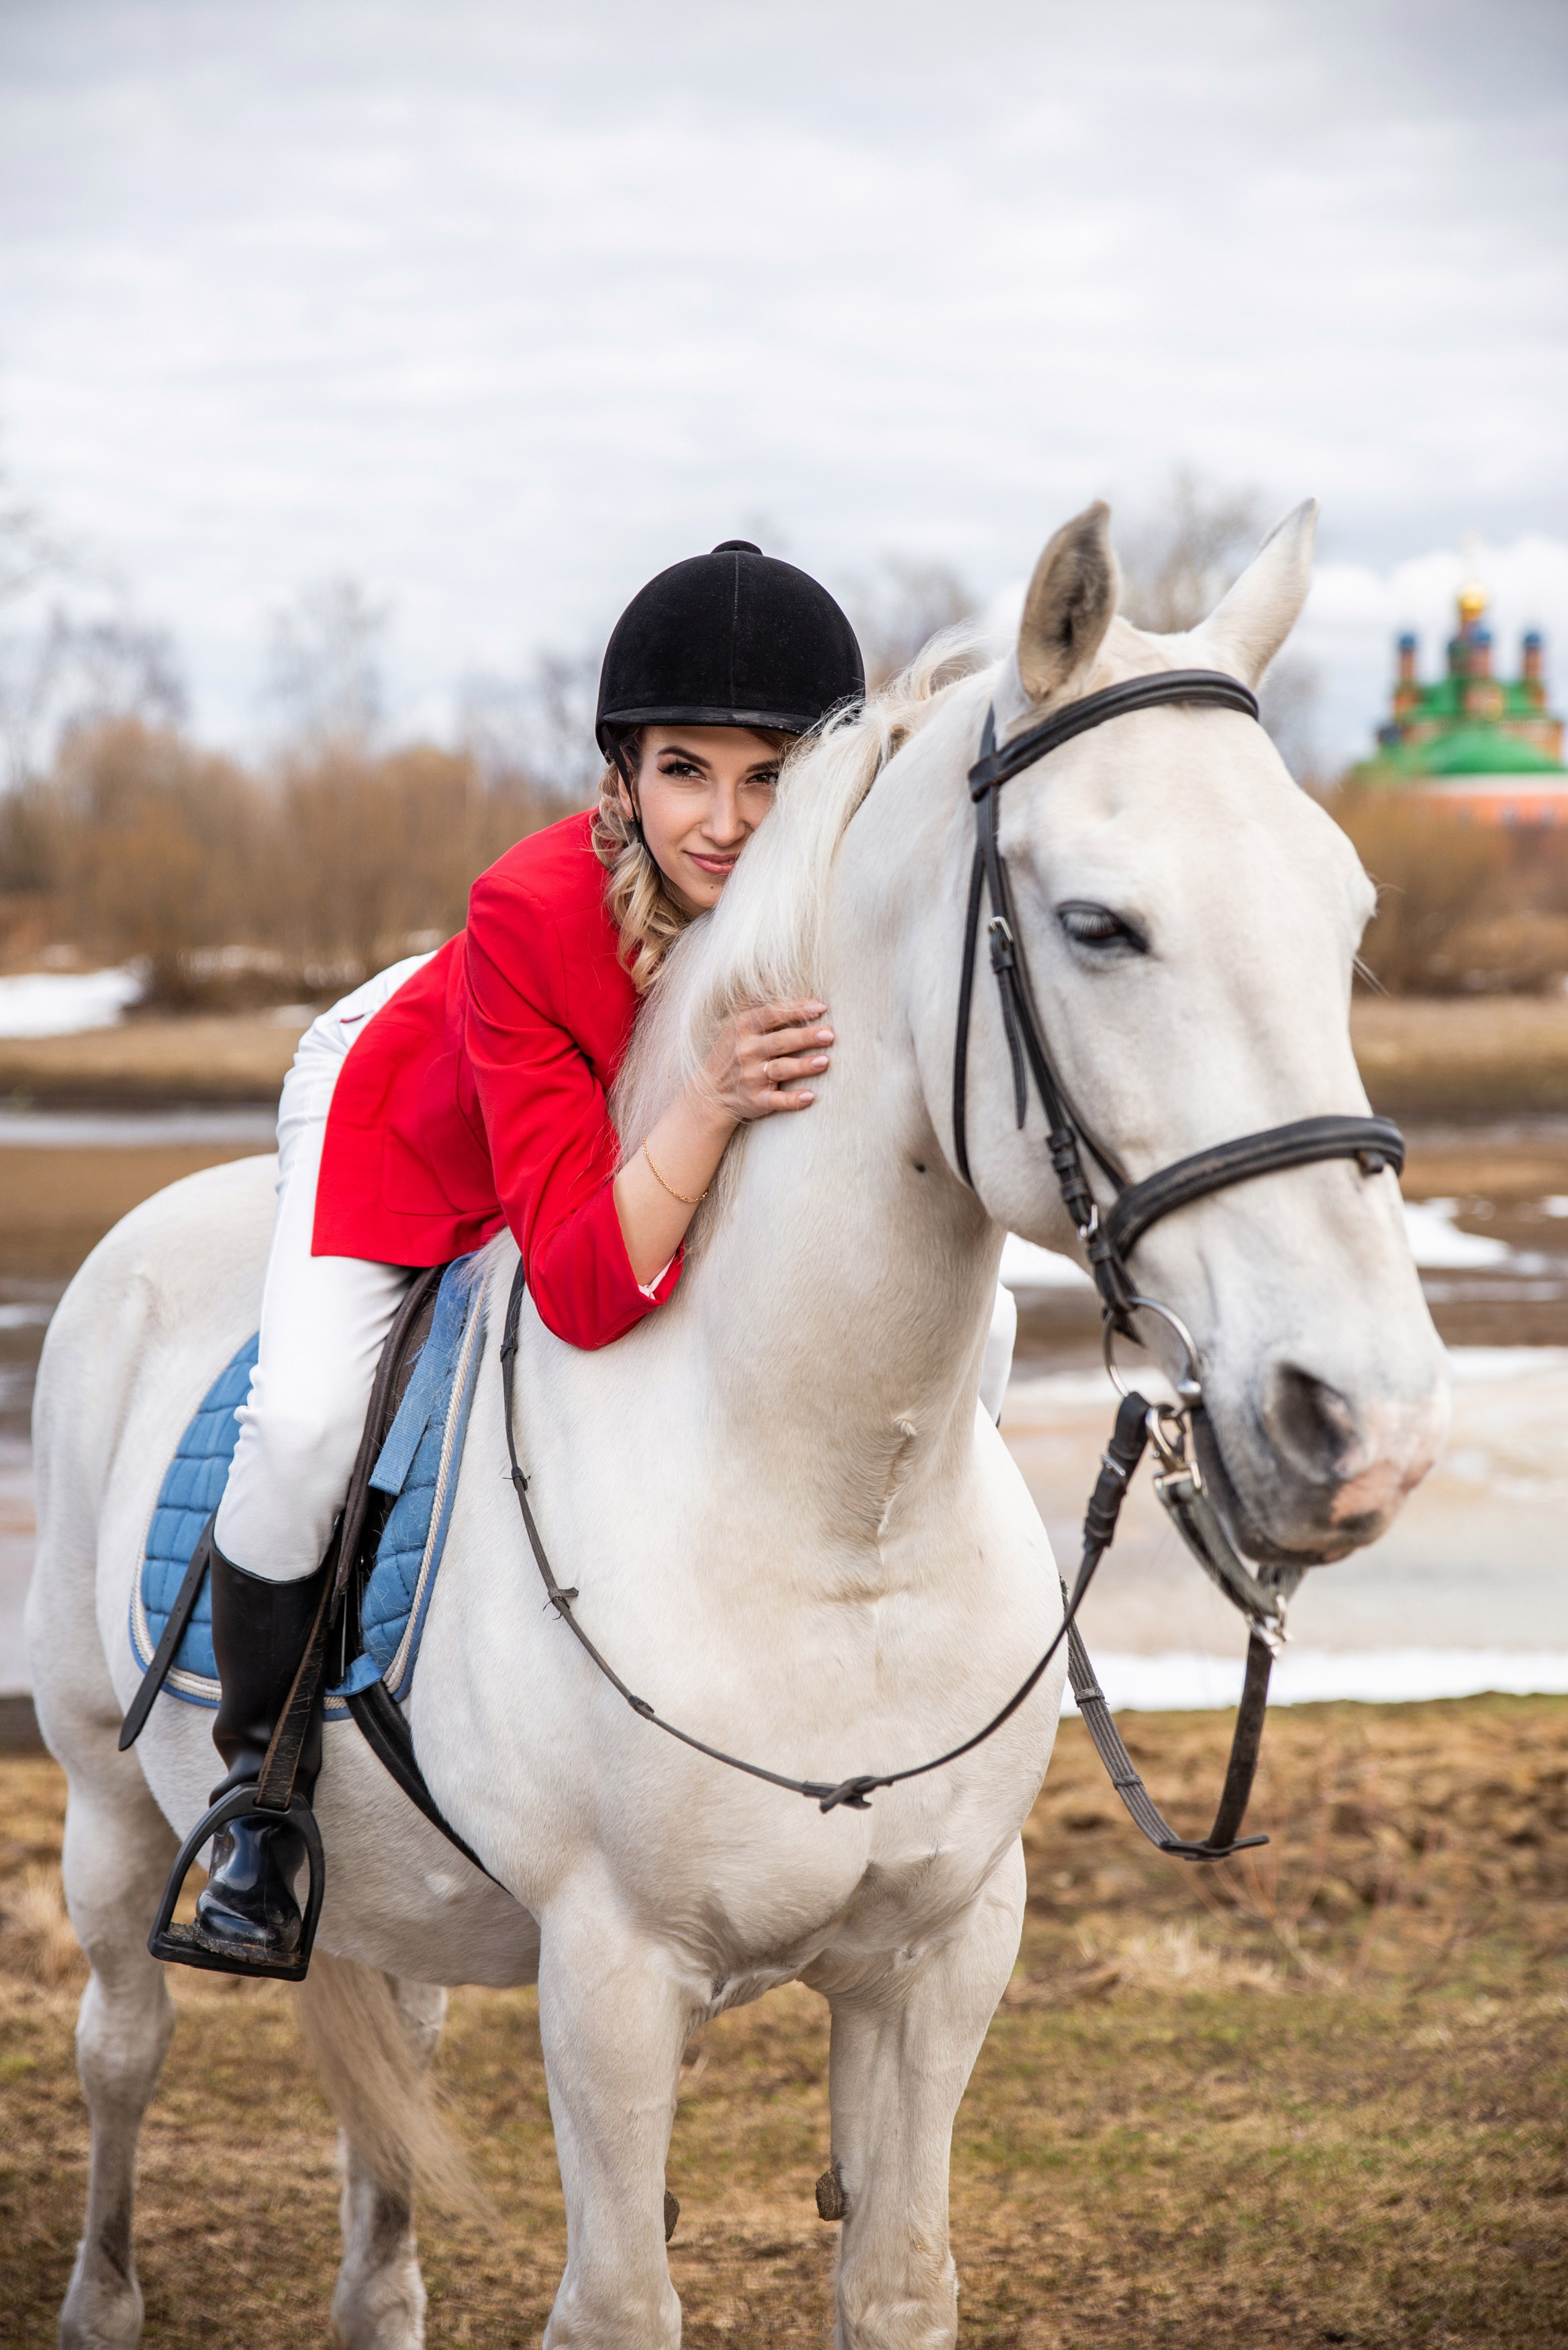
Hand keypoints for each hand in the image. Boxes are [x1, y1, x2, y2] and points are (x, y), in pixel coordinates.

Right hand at [703, 998, 834, 1120]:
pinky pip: (776, 1100)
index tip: (821, 1007)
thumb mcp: (739, 1026)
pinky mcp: (755, 1100)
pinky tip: (809, 1097)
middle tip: (829, 1034)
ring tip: (824, 1061)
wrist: (710, 1091)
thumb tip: (806, 1000)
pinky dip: (792, 1100)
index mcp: (743, 1028)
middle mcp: (746, 1051)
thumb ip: (767, 1014)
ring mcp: (750, 1077)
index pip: (772, 1014)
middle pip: (780, 1041)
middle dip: (805, 1037)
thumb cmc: (734, 1051)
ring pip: (780, 1070)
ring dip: (802, 1066)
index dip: (796, 1009)